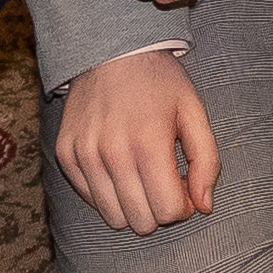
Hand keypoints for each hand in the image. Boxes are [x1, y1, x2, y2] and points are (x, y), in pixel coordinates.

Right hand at [53, 50, 220, 235]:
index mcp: (148, 143)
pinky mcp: (65, 154)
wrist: (111, 50)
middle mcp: (112, 153)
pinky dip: (108, 193)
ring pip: (113, 217)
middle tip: (163, 180)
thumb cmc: (159, 82)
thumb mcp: (193, 111)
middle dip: (159, 209)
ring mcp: (84, 155)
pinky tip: (118, 166)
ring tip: (141, 175)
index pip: (168, 211)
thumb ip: (206, 161)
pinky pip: (90, 199)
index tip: (182, 184)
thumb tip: (204, 207)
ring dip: (133, 205)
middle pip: (141, 222)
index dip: (183, 206)